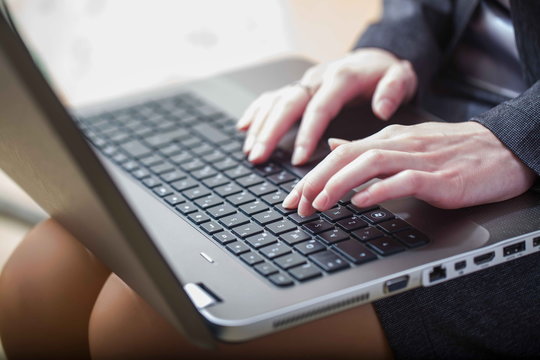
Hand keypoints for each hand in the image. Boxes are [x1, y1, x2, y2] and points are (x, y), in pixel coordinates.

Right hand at [237, 48, 417, 164]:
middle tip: (259, 158)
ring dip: (259, 127)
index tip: (298, 159)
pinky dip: (256, 112)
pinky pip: (271, 97)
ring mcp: (304, 84)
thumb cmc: (383, 74)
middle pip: (288, 105)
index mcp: (341, 79)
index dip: (306, 134)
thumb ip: (394, 89)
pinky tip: (244, 128)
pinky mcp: (298, 89)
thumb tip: (382, 108)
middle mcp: (317, 80)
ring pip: (275, 102)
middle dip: (270, 132)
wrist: (371, 58)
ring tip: (251, 152)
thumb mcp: (400, 78)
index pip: (319, 108)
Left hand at [282, 121, 535, 215]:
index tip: (293, 198)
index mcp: (389, 138)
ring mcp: (420, 159)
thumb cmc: (452, 151)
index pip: (340, 153)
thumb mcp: (404, 144)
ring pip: (370, 163)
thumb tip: (334, 147)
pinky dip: (380, 190)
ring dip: (339, 184)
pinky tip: (361, 203)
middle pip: (347, 156)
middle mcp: (399, 144)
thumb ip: (368, 148)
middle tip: (296, 204)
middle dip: (316, 180)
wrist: (502, 150)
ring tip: (319, 203)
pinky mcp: (441, 177)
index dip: (312, 175)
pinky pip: (405, 180)